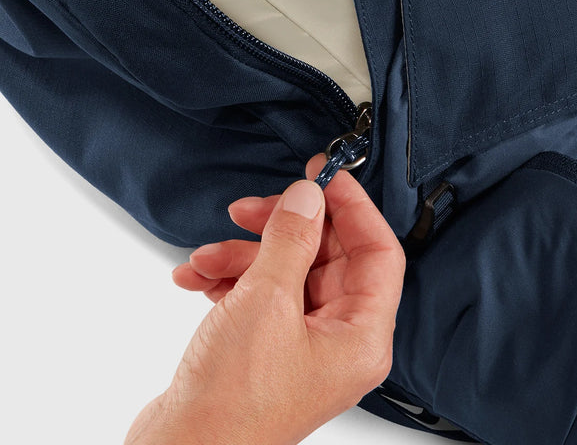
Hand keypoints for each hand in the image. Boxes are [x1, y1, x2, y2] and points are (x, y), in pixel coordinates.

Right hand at [125, 154, 406, 444]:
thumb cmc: (232, 403)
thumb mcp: (266, 300)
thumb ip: (291, 238)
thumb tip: (308, 196)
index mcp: (362, 336)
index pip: (379, 251)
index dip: (352, 206)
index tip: (322, 173)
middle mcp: (340, 342)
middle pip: (327, 257)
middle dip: (282, 228)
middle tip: (251, 209)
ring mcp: (303, 347)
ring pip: (286, 273)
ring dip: (243, 254)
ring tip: (209, 255)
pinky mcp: (268, 351)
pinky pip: (260, 296)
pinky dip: (230, 279)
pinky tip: (198, 277)